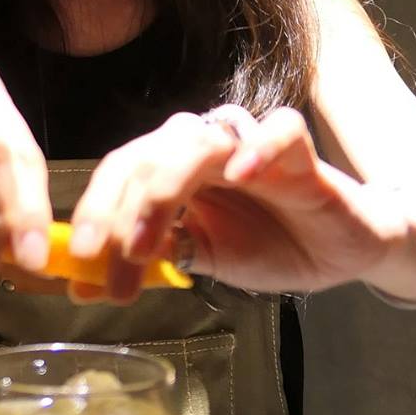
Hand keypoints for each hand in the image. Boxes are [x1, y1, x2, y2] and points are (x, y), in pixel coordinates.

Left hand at [68, 105, 407, 301]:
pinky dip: (258, 147)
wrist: (338, 251)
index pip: (120, 173)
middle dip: (116, 209)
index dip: (93, 211)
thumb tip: (82, 285)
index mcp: (171, 168)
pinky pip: (279, 130)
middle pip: (145, 154)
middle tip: (104, 258)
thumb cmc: (269, 245)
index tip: (77, 262)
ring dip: (163, 191)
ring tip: (146, 242)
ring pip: (196, 141)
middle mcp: (202, 147)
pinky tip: (241, 174)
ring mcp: (248, 143)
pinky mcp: (298, 149)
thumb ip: (149, 263)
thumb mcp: (200, 260)